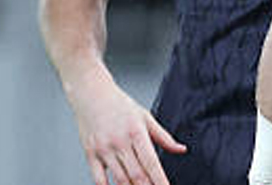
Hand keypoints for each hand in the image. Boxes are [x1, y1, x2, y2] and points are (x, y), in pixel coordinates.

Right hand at [67, 71, 186, 184]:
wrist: (91, 95)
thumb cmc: (119, 105)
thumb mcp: (146, 117)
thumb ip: (164, 136)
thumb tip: (181, 149)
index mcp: (136, 132)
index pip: (151, 162)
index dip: (160, 179)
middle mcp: (120, 142)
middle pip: (137, 174)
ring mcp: (104, 150)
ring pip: (120, 179)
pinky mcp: (90, 154)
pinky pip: (98, 178)